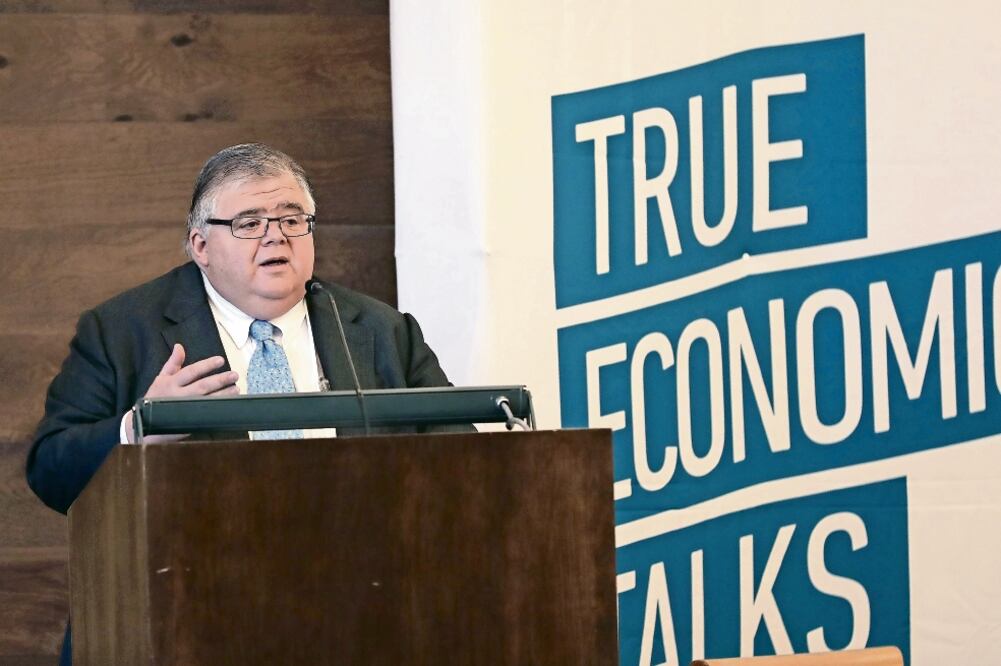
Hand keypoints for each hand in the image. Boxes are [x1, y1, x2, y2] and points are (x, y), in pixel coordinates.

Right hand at [124, 344, 238, 442]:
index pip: (191, 372)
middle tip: (234, 375)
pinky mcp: (188, 423)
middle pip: (202, 387)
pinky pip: (206, 415)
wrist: (144, 424)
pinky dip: (218, 410)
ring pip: (207, 401)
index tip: (221, 360)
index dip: (206, 366)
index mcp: (171, 383)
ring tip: (236, 389)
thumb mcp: (161, 379)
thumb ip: (173, 363)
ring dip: (223, 395)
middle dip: (219, 380)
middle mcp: (178, 396)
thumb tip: (179, 346)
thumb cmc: (155, 398)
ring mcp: (184, 410)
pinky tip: (229, 405)